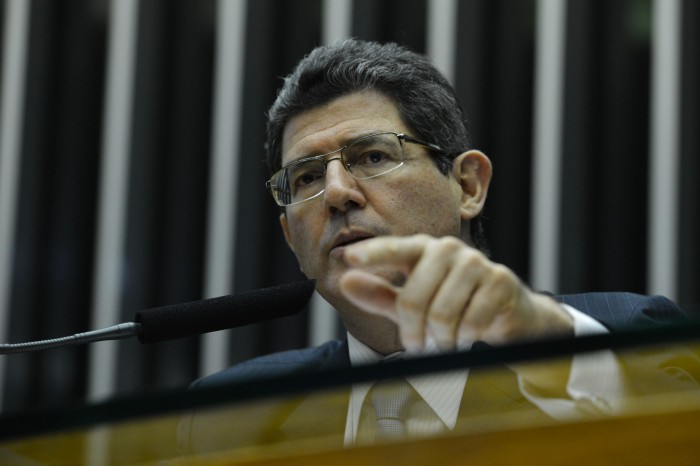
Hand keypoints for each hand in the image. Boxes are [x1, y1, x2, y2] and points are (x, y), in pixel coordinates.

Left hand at [340, 234, 572, 352]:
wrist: (508, 314)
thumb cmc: (453, 306)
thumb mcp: (412, 303)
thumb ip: (379, 294)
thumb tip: (345, 281)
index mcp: (422, 250)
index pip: (394, 249)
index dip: (372, 253)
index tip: (348, 257)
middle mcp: (448, 249)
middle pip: (414, 298)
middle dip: (412, 331)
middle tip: (417, 344)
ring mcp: (476, 263)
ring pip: (442, 313)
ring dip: (441, 339)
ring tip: (446, 340)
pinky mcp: (500, 280)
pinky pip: (470, 322)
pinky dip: (465, 338)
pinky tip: (469, 334)